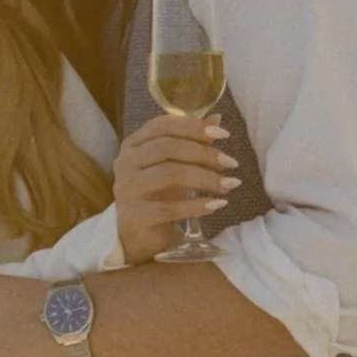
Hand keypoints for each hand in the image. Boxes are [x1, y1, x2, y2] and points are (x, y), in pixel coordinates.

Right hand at [113, 111, 236, 264]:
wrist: (136, 237)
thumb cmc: (156, 196)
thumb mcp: (173, 166)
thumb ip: (190, 142)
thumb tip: (216, 119)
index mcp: (133, 145)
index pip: (162, 125)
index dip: (193, 127)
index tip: (223, 135)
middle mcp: (125, 163)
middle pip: (168, 148)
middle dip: (204, 153)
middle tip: (231, 163)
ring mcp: (127, 190)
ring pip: (170, 174)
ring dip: (205, 178)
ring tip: (230, 184)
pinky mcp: (134, 216)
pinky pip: (169, 208)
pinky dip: (197, 205)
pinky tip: (217, 205)